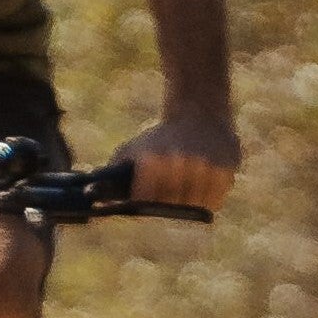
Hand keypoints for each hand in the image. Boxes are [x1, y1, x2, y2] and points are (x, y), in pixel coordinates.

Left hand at [110, 108, 240, 215]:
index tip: (146, 201)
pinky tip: (202, 186)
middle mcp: (178, 163)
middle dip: (166, 203)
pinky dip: (208, 199)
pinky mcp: (226, 168)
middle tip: (167, 196)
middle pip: (169, 204)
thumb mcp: (133, 149)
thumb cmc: (160, 138)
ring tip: (185, 188)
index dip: (144, 202)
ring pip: (194, 205)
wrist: (198, 113)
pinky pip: (215, 200)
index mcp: (152, 160)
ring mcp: (204, 167)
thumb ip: (114, 171)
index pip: (144, 199)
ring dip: (189, 202)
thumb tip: (91, 197)